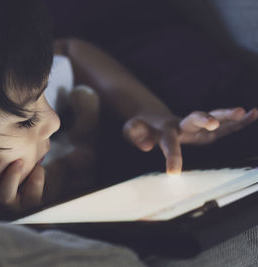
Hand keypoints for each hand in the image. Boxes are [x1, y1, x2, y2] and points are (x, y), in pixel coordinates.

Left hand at [123, 107, 257, 174]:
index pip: (168, 142)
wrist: (151, 117)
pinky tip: (254, 114)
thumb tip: (145, 145)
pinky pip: (222, 125)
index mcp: (163, 129)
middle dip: (202, 120)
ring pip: (212, 119)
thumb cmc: (140, 127)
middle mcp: (181, 124)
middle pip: (193, 120)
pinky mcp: (204, 128)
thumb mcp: (130, 130)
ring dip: (226, 116)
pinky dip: (237, 121)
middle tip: (211, 122)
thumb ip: (135, 134)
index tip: (174, 173)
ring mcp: (194, 125)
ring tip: (244, 111)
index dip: (171, 156)